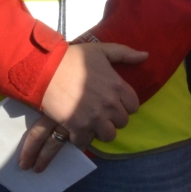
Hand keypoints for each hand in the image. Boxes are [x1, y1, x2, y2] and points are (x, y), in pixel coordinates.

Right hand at [19, 41, 146, 169]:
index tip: (114, 102)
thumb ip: (125, 54)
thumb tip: (145, 55)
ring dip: (101, 130)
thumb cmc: (73, 58)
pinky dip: (81, 137)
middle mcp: (110, 103)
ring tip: (92, 123)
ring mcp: (94, 117)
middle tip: (102, 113)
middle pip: (122, 122)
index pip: (134, 106)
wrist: (45, 69)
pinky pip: (86, 141)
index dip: (125, 105)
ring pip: (109, 135)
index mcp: (118, 86)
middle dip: (113, 118)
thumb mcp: (102, 50)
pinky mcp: (77, 126)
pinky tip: (77, 129)